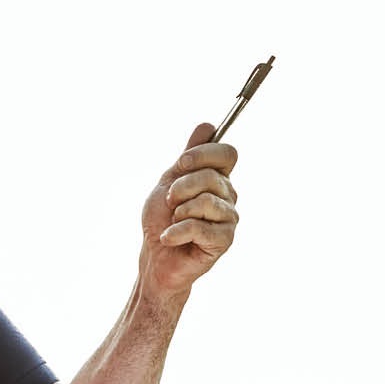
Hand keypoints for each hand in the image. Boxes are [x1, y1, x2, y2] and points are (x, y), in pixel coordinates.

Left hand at [140, 122, 238, 296]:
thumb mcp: (169, 180)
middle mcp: (229, 196)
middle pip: (212, 176)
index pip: (227, 153)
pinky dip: (175, 232)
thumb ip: (188, 156)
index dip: (203, 154)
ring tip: (173, 222)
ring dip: (178, 212)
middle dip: (181, 188)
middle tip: (170, 203)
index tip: (181, 164)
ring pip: (206, 201)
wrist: (155, 257)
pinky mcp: (225, 240)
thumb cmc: (161, 220)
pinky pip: (198, 226)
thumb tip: (208, 125)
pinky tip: (169, 238)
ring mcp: (229, 218)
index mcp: (218, 178)